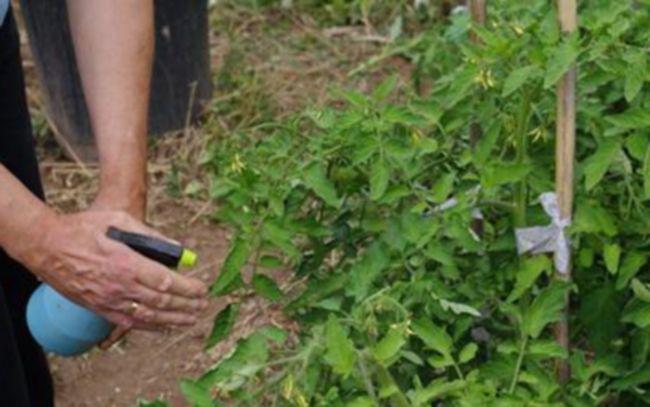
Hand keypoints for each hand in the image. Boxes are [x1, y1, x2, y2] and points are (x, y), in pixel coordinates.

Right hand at [10, 208, 208, 333]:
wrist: (46, 245)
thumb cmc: (83, 228)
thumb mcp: (119, 220)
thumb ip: (150, 235)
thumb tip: (178, 249)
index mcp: (126, 263)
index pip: (166, 281)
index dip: (188, 288)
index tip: (202, 289)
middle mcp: (119, 285)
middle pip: (161, 301)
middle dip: (186, 305)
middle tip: (203, 305)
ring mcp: (108, 299)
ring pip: (148, 315)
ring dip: (173, 319)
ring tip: (192, 320)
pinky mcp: (98, 307)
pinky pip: (128, 322)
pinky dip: (150, 326)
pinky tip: (164, 327)